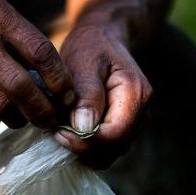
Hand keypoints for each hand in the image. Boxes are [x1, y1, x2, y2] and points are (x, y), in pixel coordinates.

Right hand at [0, 0, 72, 128]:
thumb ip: (11, 33)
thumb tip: (43, 70)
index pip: (41, 52)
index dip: (60, 80)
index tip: (68, 94)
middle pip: (23, 89)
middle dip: (43, 112)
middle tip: (52, 120)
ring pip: (0, 107)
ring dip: (17, 118)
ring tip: (22, 117)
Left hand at [56, 24, 152, 168]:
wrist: (103, 40)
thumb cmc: (92, 46)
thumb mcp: (85, 61)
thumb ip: (86, 94)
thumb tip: (83, 129)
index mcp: (136, 96)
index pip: (114, 135)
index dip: (85, 141)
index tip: (58, 131)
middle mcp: (141, 115)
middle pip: (112, 150)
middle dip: (81, 147)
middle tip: (54, 131)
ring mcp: (132, 125)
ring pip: (107, 155)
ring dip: (81, 150)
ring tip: (59, 129)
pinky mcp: (120, 131)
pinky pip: (103, 150)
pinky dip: (83, 147)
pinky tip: (67, 131)